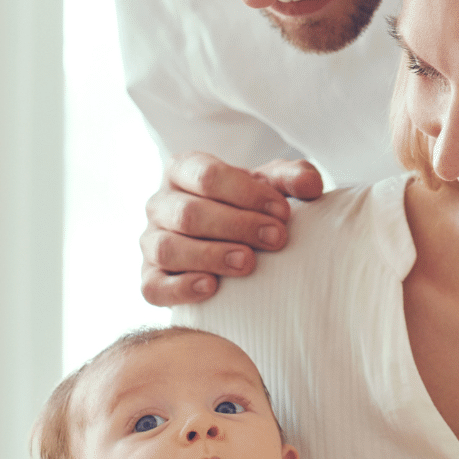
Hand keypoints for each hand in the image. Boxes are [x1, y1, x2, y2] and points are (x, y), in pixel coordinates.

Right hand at [140, 153, 323, 305]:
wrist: (229, 241)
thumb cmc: (248, 206)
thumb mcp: (270, 185)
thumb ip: (291, 178)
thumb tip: (310, 185)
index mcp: (184, 170)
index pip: (207, 175)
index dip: (247, 194)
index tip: (284, 212)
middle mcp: (160, 204)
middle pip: (188, 213)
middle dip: (236, 226)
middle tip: (276, 239)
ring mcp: (150, 242)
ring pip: (167, 248)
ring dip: (210, 256)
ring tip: (248, 263)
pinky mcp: (148, 278)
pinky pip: (152, 287)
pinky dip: (180, 288)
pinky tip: (212, 287)